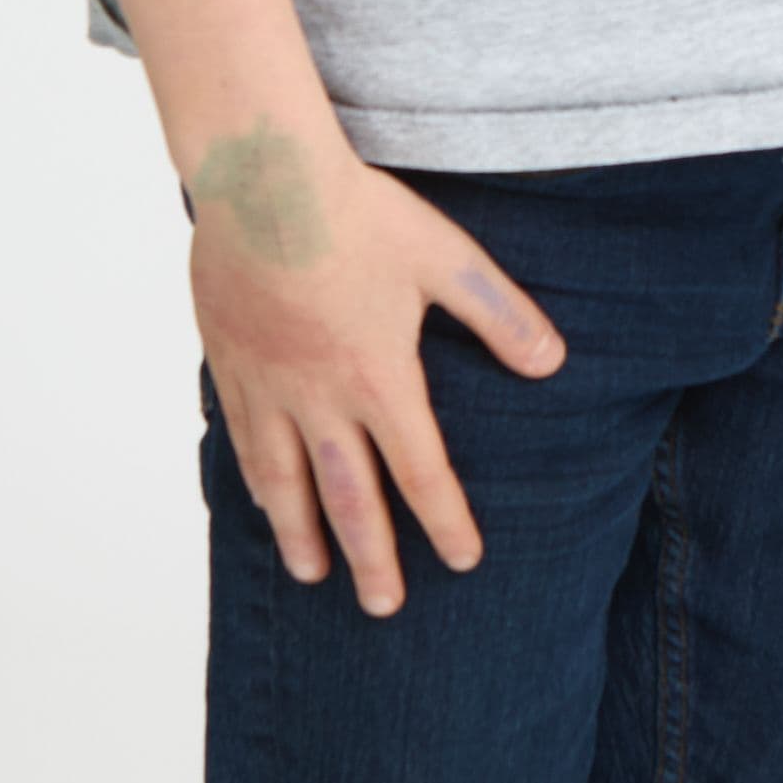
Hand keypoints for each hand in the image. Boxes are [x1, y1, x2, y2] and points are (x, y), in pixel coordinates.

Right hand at [187, 114, 565, 614]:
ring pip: (283, 481)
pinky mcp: (230, 362)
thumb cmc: (358, 212)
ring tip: (311, 574)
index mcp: (379, 378)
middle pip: (348, 498)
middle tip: (382, 607)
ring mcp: (268, 385)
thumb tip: (552, 363)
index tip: (464, 561)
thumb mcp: (446, 258)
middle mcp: (320, 397)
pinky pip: (242, 438)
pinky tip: (261, 498)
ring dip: (300, 533)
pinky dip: (255, 479)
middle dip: (370, 558)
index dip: (445, 522)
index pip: (419, 472)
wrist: (261, 175)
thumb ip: (499, 315)